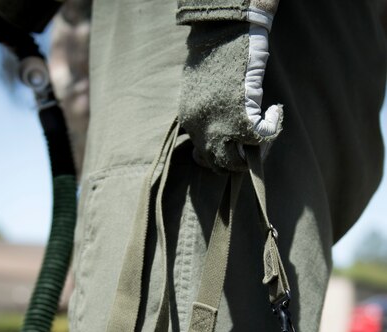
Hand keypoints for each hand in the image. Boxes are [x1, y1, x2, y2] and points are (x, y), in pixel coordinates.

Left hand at [179, 20, 281, 171]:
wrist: (221, 33)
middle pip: (221, 164)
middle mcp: (203, 131)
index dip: (221, 157)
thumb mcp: (200, 92)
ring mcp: (222, 127)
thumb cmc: (213, 55)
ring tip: (264, 133)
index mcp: (191, 124)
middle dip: (239, 160)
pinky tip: (275, 111)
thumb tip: (219, 129)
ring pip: (239, 159)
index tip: (233, 148)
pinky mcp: (241, 116)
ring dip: (256, 150)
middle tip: (253, 147)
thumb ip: (205, 114)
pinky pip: (262, 136)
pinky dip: (273, 127)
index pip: (204, 157)